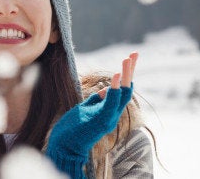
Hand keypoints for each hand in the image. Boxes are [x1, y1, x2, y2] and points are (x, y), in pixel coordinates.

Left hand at [45, 52, 136, 177]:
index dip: (127, 74)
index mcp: (110, 111)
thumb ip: (97, 100)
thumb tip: (106, 89)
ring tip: (127, 59)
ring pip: (122, 94)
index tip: (129, 57)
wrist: (64, 148)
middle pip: (127, 89)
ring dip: (125, 75)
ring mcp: (108, 118)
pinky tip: (117, 75)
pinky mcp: (101, 120)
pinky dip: (115, 89)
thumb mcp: (85, 110)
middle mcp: (113, 115)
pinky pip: (111, 102)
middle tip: (135, 53)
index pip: (123, 90)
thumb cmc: (72, 129)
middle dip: (130, 70)